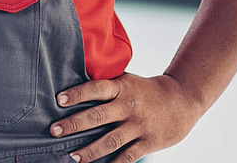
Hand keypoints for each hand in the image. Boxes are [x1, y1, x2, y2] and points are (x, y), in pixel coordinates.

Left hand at [49, 72, 203, 162]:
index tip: (59, 100)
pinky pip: (129, 156)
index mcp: (122, 87)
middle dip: (74, 124)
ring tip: (73, 157)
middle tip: (54, 131)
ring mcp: (139, 125)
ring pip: (111, 140)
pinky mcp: (150, 141)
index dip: (77, 94)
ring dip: (90, 150)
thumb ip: (106, 85)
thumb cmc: (145, 90)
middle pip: (98, 116)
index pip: (96, 89)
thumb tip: (74, 89)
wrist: (182, 99)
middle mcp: (129, 106)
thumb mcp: (127, 80)